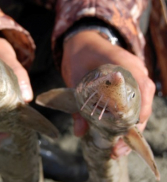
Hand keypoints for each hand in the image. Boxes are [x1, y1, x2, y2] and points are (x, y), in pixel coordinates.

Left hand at [61, 31, 154, 157]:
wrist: (80, 41)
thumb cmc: (79, 55)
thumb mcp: (75, 79)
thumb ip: (78, 105)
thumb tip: (80, 132)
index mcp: (124, 64)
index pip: (142, 90)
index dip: (138, 115)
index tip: (125, 135)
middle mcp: (135, 70)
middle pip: (143, 103)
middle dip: (133, 129)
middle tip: (118, 149)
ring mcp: (133, 77)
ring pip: (139, 106)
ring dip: (129, 127)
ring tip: (117, 148)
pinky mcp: (127, 83)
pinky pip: (132, 102)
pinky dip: (125, 119)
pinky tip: (116, 134)